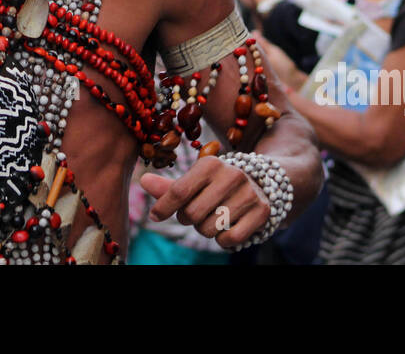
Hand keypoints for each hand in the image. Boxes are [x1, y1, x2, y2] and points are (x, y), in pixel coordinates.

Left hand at [140, 155, 271, 248]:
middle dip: (188, 219)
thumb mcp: (195, 181)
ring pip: (209, 229)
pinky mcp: (261, 212)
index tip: (155, 216)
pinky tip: (228, 226)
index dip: (162, 208)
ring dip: (206, 229)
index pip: (178, 192)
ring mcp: (248, 194)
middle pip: (192, 214)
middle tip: (196, 212)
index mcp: (210, 164)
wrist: (261, 184)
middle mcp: (231, 175)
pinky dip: (223, 240)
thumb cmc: (216, 184)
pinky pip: (229, 240)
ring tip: (214, 216)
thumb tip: (143, 181)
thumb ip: (169, 186)